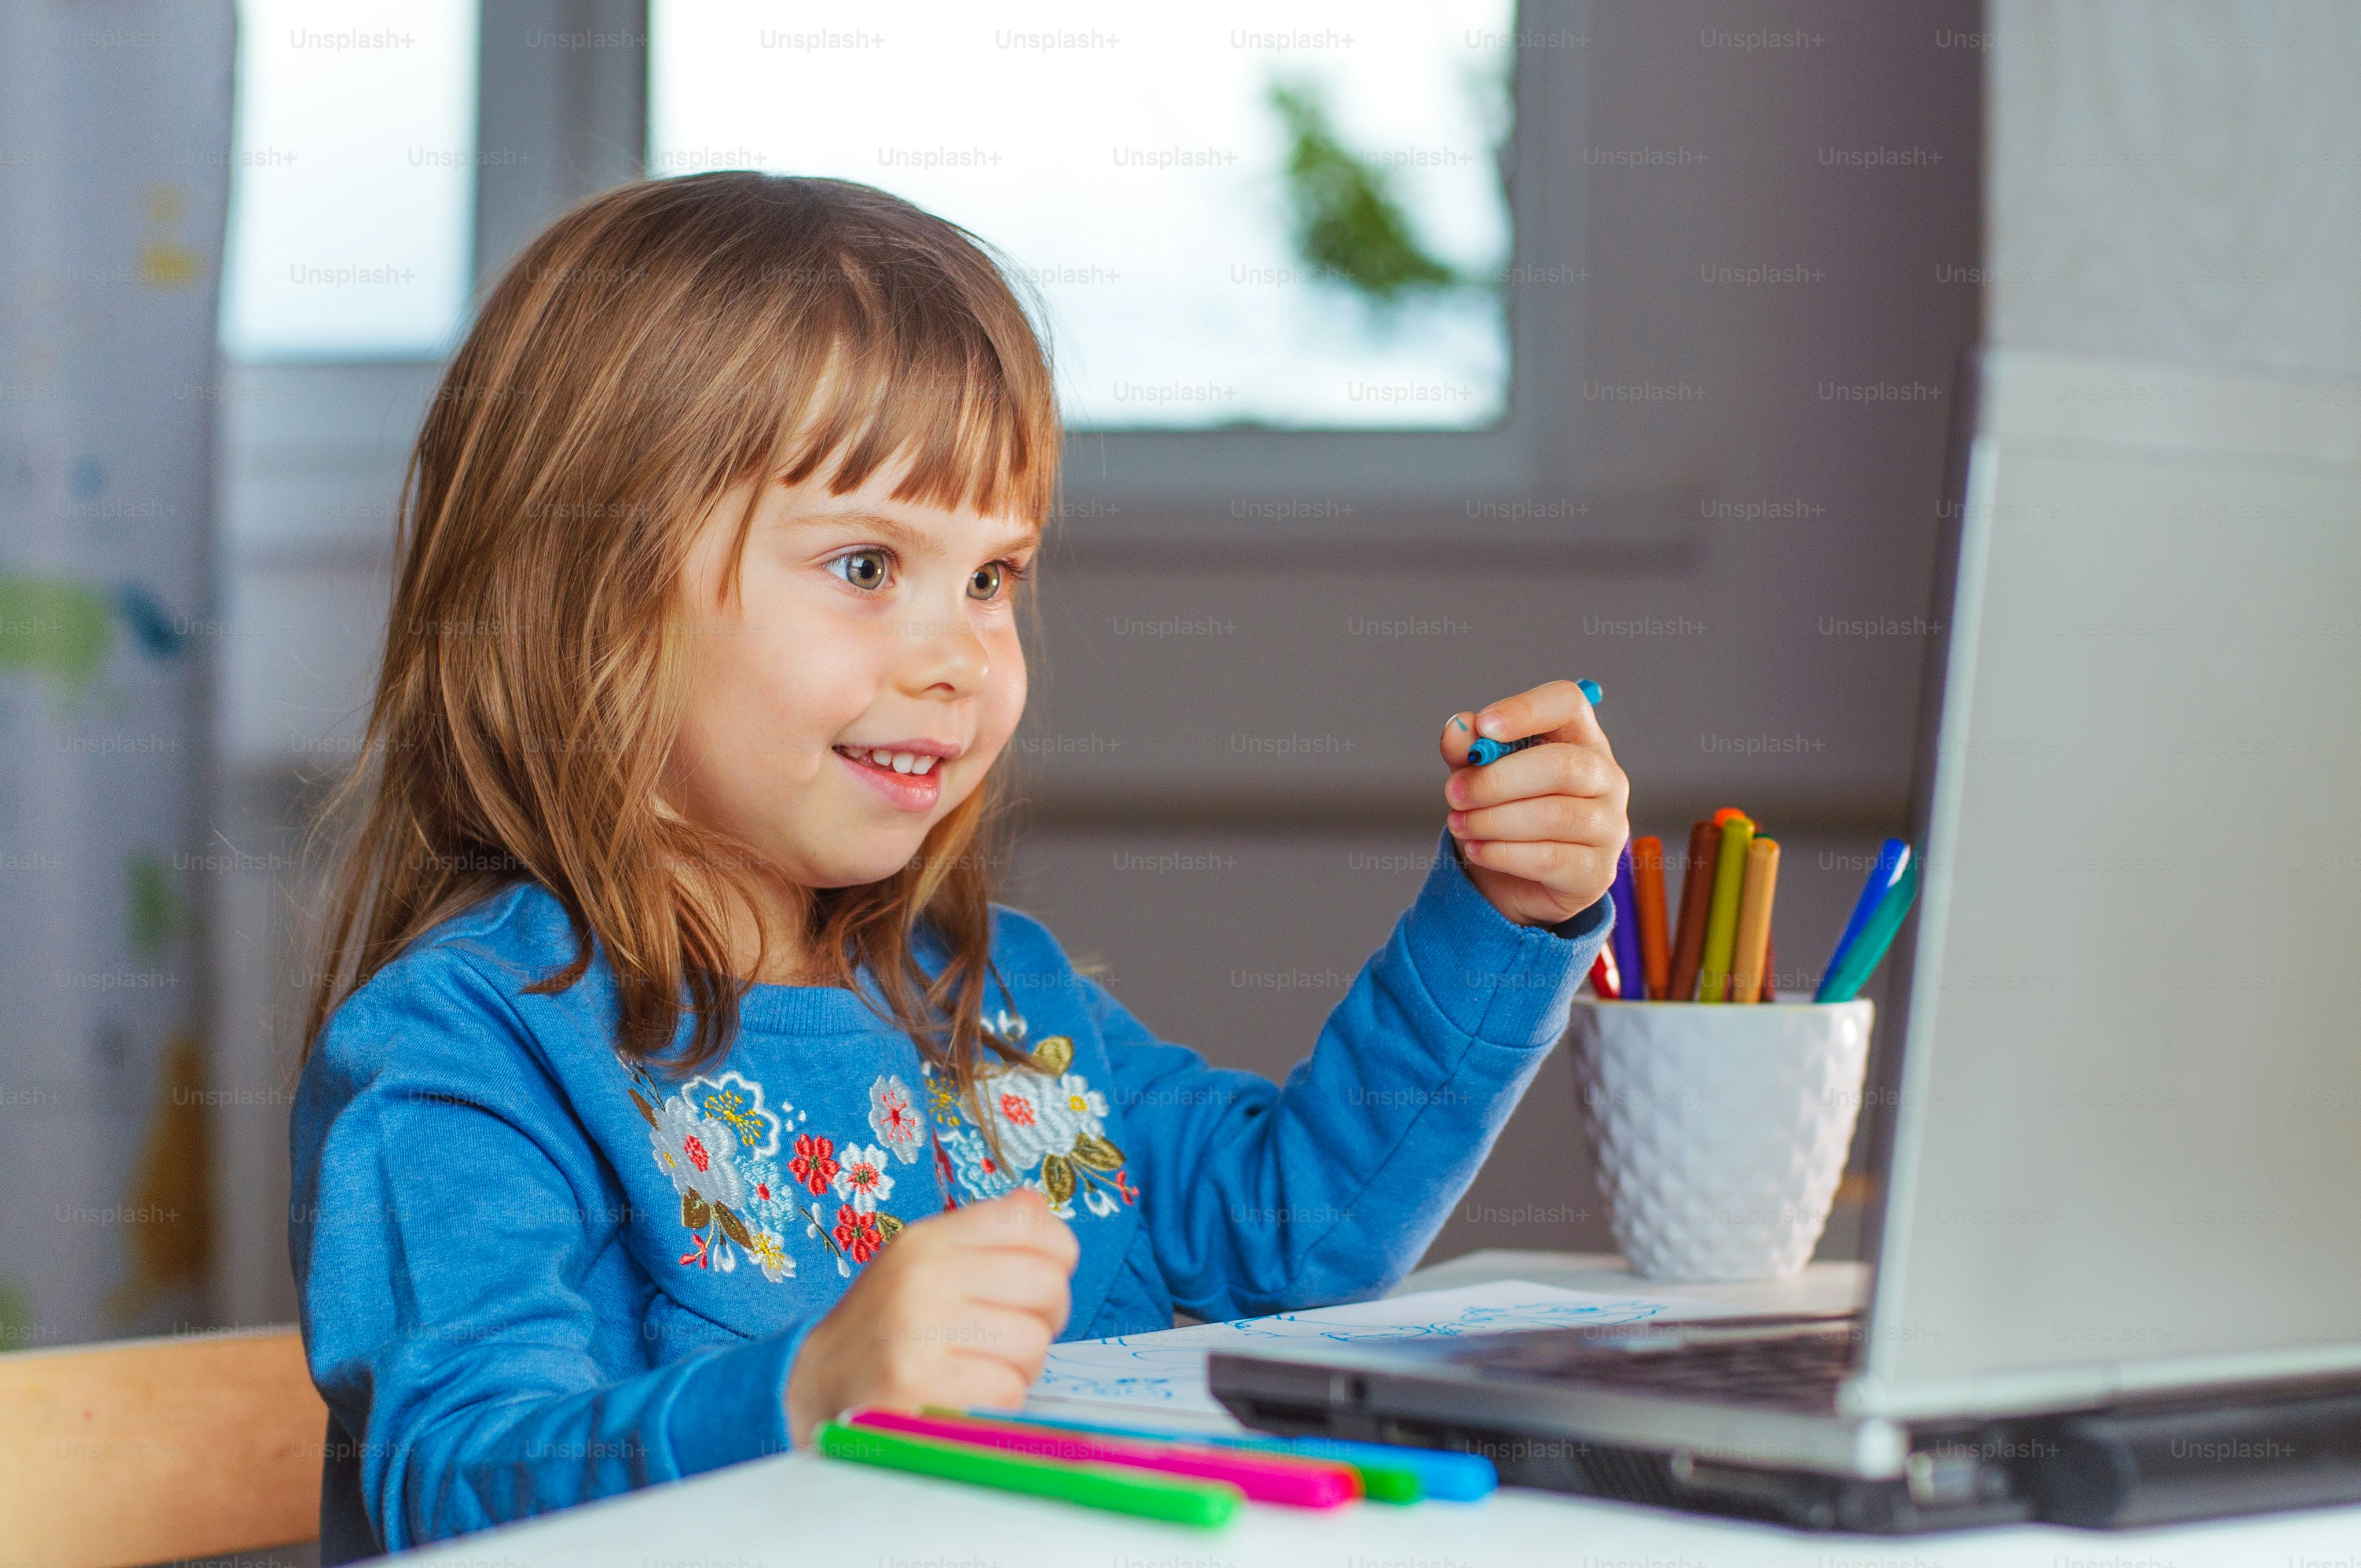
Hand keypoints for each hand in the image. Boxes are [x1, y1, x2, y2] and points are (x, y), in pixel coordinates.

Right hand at [784, 1188, 1076, 1445]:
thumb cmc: (886, 1324)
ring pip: (1033, 1344)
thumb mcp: (923, 1263)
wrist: (814, 1385)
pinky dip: (997, 1402)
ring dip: (1021, 1367)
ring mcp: (917, 1332)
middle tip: (1015, 1333)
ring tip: (983, 1367)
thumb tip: (1039, 1207)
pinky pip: (1007, 1391)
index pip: (1029, 1222)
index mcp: (928, 1240)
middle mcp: (923, 1277)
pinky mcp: (917, 1387)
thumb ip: (983, 1235)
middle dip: (1046, 1317)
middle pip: (1046, 1284)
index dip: (1056, 1255)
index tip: (1036, 1281)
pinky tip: (965, 1396)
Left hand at [1439, 679, 1629, 928]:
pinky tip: (1476, 850)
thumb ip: (1468, 751)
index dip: (1526, 710)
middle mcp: (1607, 779)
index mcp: (1581, 740)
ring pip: (1554, 815)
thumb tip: (1457, 728)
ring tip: (1458, 823)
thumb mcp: (1479, 778)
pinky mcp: (1596, 873)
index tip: (1484, 726)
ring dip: (1494, 819)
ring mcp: (1609, 828)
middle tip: (1452, 792)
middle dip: (1497, 779)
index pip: (1568, 703)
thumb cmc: (1503, 816)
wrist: (1512, 884)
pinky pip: (1549, 858)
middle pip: (1562, 765)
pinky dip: (1502, 853)